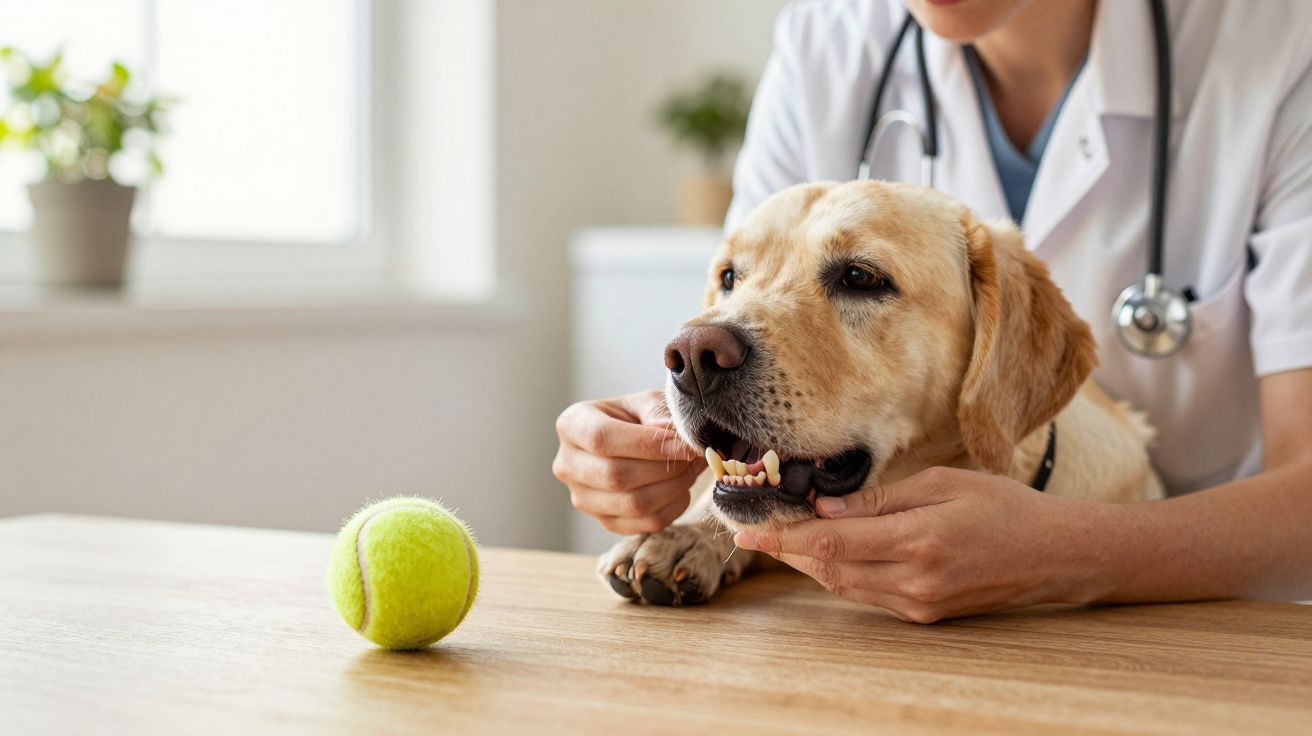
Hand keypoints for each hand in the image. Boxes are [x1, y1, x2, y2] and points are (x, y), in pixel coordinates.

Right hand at [553, 390, 704, 534]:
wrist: (633, 441)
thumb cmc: (638, 417)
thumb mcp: (647, 402)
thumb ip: (659, 414)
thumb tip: (677, 440)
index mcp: (572, 425)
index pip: (602, 439)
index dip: (648, 445)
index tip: (685, 445)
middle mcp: (567, 465)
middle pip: (615, 476)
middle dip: (664, 468)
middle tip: (692, 456)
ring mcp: (583, 498)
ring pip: (633, 504)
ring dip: (673, 488)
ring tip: (689, 469)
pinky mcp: (605, 521)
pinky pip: (646, 523)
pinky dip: (673, 507)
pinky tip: (681, 487)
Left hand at [734, 467, 1113, 622]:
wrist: (1054, 555)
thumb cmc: (1003, 507)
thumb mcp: (942, 485)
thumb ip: (880, 499)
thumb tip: (824, 506)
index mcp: (918, 542)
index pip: (829, 542)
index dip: (781, 537)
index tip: (745, 530)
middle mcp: (913, 581)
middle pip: (827, 567)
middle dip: (785, 549)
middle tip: (753, 529)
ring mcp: (918, 603)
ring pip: (842, 584)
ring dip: (807, 561)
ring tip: (780, 536)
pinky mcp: (923, 614)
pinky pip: (866, 593)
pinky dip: (838, 570)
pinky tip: (825, 549)